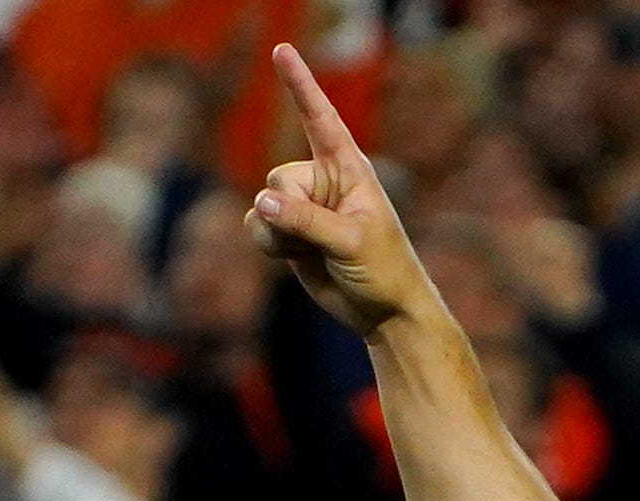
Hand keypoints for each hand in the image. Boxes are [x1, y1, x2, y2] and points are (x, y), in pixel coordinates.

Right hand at [246, 45, 440, 336]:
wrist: (382, 312)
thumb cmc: (383, 269)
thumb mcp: (350, 241)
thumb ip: (305, 220)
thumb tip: (262, 202)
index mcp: (348, 168)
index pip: (320, 118)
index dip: (300, 84)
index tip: (281, 49)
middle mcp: (322, 180)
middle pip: (278, 177)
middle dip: (287, 210)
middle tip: (318, 236)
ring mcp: (303, 206)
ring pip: (262, 204)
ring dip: (277, 233)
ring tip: (311, 251)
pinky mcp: (288, 232)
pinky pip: (257, 225)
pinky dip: (269, 244)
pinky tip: (297, 258)